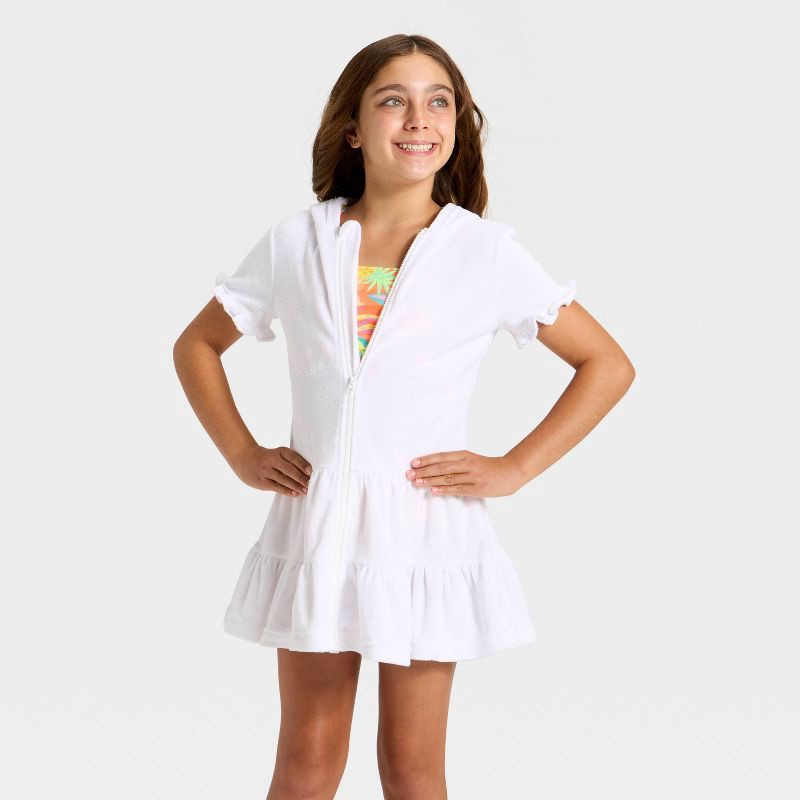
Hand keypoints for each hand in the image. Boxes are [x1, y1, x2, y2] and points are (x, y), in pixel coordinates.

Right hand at [231, 443, 312, 496]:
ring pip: (283, 480)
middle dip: (301, 478)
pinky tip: (295, 493)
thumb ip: (291, 461)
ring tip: (305, 491)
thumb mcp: (278, 454)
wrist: (245, 458)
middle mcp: (272, 460)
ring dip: (296, 486)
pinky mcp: (261, 481)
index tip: (311, 472)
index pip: (293, 458)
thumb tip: (308, 473)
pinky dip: (287, 491)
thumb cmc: (269, 458)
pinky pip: (276, 487)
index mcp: (279, 451)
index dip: (303, 465)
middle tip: (310, 485)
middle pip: (289, 470)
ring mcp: (266, 470)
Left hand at [404, 450, 525, 497]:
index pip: (442, 456)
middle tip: (409, 474)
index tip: (413, 463)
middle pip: (441, 467)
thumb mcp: (472, 459)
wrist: (511, 471)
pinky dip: (444, 490)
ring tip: (416, 483)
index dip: (426, 459)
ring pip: (447, 478)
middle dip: (424, 471)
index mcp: (465, 455)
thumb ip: (456, 462)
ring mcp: (473, 476)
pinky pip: (457, 489)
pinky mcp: (477, 489)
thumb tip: (434, 467)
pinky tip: (433, 491)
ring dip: (430, 480)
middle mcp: (468, 464)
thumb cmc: (489, 466)